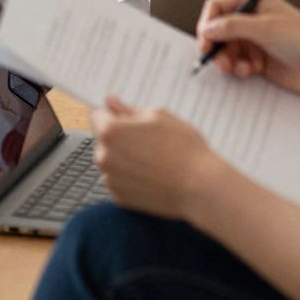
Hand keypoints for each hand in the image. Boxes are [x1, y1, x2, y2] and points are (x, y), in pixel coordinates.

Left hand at [90, 97, 222, 220]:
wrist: (201, 188)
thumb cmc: (184, 149)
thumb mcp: (159, 117)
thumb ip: (129, 109)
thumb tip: (110, 102)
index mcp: (110, 132)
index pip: (97, 115)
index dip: (113, 115)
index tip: (125, 118)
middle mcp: (104, 156)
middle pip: (103, 140)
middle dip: (119, 137)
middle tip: (149, 141)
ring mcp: (110, 179)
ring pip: (111, 161)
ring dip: (123, 158)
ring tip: (154, 160)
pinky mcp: (119, 197)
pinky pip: (119, 180)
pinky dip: (130, 178)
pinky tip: (152, 176)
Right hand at [195, 0, 299, 99]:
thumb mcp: (265, 28)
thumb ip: (231, 27)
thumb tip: (207, 29)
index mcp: (255, 3)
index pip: (219, 7)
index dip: (208, 22)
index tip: (205, 39)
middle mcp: (253, 21)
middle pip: (219, 30)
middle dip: (216, 46)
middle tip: (215, 60)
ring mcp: (256, 42)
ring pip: (226, 49)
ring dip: (227, 60)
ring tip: (236, 69)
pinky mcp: (260, 62)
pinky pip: (236, 64)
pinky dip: (237, 69)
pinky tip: (249, 72)